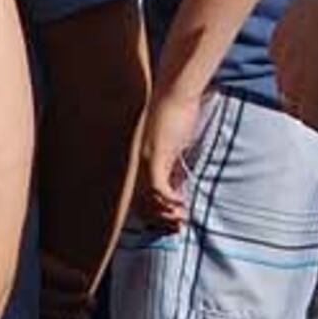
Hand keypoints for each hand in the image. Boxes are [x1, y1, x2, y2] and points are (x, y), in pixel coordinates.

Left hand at [133, 79, 204, 229]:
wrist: (174, 91)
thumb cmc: (175, 111)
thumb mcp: (172, 143)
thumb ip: (171, 163)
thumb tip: (179, 181)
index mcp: (137, 161)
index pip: (136, 196)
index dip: (152, 213)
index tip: (169, 221)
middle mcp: (135, 163)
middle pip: (140, 202)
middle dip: (159, 219)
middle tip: (177, 227)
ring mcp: (143, 160)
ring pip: (148, 199)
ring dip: (166, 213)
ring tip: (181, 220)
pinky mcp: (155, 155)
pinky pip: (158, 188)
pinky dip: (169, 200)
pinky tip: (182, 205)